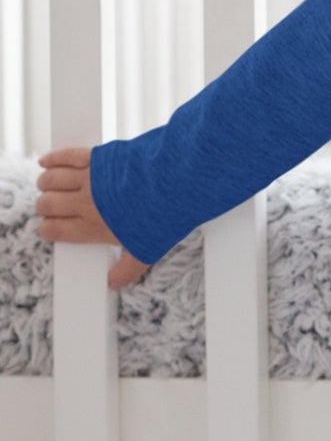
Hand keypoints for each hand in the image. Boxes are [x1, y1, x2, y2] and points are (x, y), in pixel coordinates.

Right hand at [34, 146, 152, 290]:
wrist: (176, 183)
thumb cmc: (163, 217)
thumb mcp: (148, 250)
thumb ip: (128, 268)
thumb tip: (115, 283)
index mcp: (93, 227)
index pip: (55, 230)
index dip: (47, 229)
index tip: (48, 228)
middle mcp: (85, 203)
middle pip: (48, 204)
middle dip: (44, 207)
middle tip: (49, 206)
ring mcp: (89, 178)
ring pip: (51, 180)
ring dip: (46, 184)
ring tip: (47, 186)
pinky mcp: (97, 157)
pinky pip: (66, 156)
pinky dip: (52, 159)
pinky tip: (45, 162)